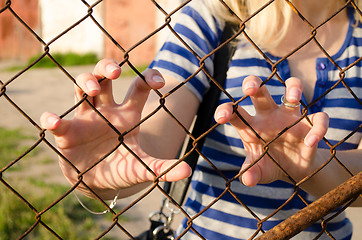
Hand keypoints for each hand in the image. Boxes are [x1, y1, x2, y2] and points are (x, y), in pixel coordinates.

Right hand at [40, 59, 190, 198]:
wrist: (98, 182)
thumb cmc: (122, 168)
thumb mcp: (143, 168)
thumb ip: (163, 168)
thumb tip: (188, 172)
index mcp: (128, 114)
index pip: (139, 87)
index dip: (148, 78)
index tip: (158, 82)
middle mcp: (107, 110)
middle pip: (104, 76)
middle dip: (108, 68)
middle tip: (115, 72)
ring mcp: (86, 118)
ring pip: (81, 87)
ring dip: (85, 82)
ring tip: (91, 90)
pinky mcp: (67, 133)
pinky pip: (59, 121)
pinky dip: (53, 119)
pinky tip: (53, 121)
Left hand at [214, 76, 328, 186]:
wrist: (295, 170)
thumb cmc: (271, 165)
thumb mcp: (260, 172)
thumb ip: (252, 173)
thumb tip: (247, 180)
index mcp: (251, 125)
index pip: (235, 112)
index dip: (226, 110)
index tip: (220, 117)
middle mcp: (269, 115)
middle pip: (260, 92)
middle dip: (254, 84)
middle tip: (250, 88)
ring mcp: (290, 116)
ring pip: (292, 90)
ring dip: (293, 89)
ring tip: (293, 98)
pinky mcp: (310, 123)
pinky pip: (318, 118)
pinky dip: (317, 128)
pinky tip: (311, 142)